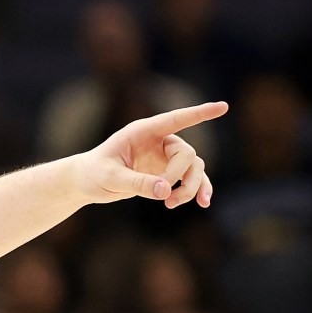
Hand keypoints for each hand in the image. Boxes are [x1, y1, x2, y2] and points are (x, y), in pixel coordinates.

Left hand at [76, 102, 226, 207]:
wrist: (87, 182)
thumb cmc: (94, 174)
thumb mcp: (110, 178)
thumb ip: (137, 183)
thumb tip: (166, 191)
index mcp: (143, 132)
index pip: (176, 119)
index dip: (200, 114)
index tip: (223, 107)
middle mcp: (158, 141)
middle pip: (186, 154)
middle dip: (179, 176)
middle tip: (163, 197)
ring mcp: (164, 156)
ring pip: (193, 168)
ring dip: (189, 188)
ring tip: (171, 205)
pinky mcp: (166, 172)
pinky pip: (191, 179)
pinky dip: (198, 190)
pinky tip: (204, 203)